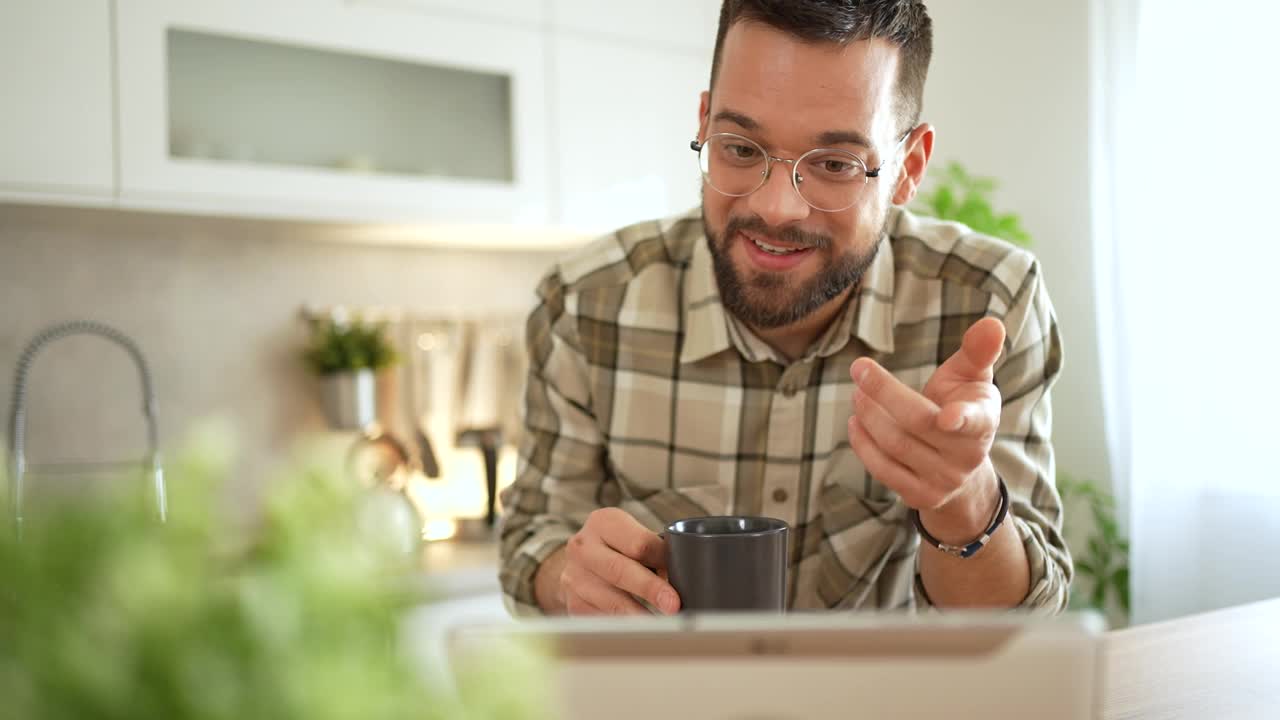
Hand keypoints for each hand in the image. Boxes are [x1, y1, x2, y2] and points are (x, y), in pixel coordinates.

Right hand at [556, 508, 680, 615]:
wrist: (581, 562)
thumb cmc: (616, 547)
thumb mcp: (632, 536)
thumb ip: (655, 550)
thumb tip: (685, 575)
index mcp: (603, 522)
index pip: (637, 542)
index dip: (661, 559)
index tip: (681, 574)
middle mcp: (583, 547)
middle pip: (620, 570)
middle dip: (650, 589)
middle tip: (673, 605)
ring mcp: (575, 577)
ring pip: (611, 601)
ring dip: (640, 615)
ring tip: (663, 624)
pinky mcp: (574, 603)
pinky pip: (603, 618)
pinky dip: (625, 626)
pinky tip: (641, 629)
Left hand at [848, 317, 1005, 535]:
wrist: (962, 469)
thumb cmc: (964, 409)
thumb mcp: (973, 380)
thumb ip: (978, 352)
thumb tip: (992, 323)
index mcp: (982, 422)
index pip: (972, 422)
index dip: (960, 419)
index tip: (946, 414)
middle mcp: (966, 456)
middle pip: (917, 424)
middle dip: (884, 393)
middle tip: (859, 369)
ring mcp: (943, 480)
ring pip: (896, 446)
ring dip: (869, 415)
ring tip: (857, 392)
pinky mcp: (920, 496)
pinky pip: (883, 469)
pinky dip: (863, 444)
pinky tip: (855, 422)